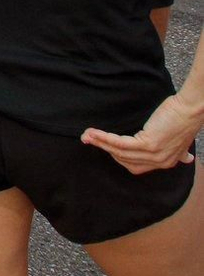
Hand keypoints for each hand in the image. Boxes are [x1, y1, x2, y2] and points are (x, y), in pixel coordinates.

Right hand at [82, 95, 203, 174]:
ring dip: (100, 143)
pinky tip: (93, 132)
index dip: (117, 157)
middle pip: (124, 160)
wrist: (190, 109)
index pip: (135, 166)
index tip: (105, 147)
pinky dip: (104, 138)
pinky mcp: (148, 144)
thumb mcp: (183, 141)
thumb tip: (187, 159)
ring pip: (120, 152)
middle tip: (90, 139)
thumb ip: (181, 152)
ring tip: (87, 135)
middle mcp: (159, 162)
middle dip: (105, 150)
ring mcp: (154, 154)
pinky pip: (120, 144)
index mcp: (166, 162)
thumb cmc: (184, 119)